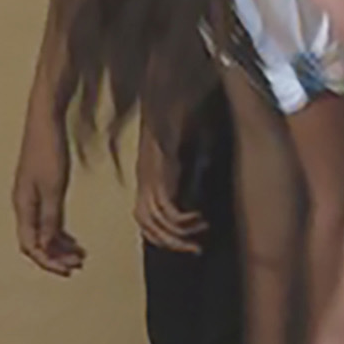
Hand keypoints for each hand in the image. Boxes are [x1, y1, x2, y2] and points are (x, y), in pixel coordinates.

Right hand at [11, 102, 83, 276]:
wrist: (44, 120)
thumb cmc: (48, 150)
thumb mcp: (53, 187)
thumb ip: (49, 217)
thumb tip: (45, 245)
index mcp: (23, 206)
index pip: (31, 245)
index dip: (48, 261)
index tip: (68, 270)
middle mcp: (23, 204)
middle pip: (35, 242)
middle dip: (55, 257)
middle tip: (78, 265)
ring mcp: (30, 197)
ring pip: (41, 232)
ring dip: (58, 246)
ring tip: (79, 255)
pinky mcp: (39, 189)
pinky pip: (46, 220)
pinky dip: (58, 232)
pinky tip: (73, 237)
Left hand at [133, 126, 204, 256]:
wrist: (167, 93)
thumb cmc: (176, 115)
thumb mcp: (180, 147)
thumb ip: (184, 167)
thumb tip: (198, 184)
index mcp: (145, 176)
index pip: (143, 217)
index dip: (159, 234)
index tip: (182, 242)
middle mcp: (144, 179)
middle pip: (147, 224)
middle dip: (170, 243)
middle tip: (194, 250)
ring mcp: (150, 176)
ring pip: (156, 221)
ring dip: (178, 235)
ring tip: (199, 236)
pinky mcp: (160, 172)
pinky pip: (167, 207)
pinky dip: (182, 219)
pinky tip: (198, 217)